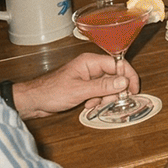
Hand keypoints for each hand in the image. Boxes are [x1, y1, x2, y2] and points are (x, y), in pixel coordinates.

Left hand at [12, 52, 137, 117]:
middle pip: (114, 76)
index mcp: (90, 62)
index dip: (128, 76)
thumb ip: (103, 86)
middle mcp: (91, 67)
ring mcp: (87, 77)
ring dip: (104, 97)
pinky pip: (99, 92)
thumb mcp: (80, 90)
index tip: (134, 89)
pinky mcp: (84, 86)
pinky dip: (97, 99)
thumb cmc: (51, 91)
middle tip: (110, 101)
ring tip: (94, 104)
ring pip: (107, 86)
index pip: (118, 64)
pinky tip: (88, 105)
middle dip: (114, 90)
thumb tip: (123, 82)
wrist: (33, 101)